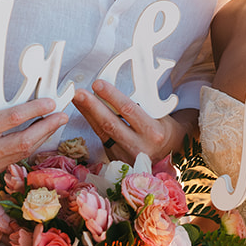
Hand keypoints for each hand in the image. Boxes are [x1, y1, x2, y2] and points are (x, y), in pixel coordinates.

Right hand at [0, 98, 69, 177]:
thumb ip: (3, 106)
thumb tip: (35, 99)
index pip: (14, 118)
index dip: (37, 109)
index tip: (51, 102)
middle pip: (25, 141)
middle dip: (48, 127)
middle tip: (62, 115)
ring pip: (23, 152)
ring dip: (42, 137)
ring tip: (55, 123)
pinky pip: (15, 159)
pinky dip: (30, 147)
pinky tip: (39, 136)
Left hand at [73, 80, 191, 162]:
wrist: (168, 152)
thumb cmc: (161, 127)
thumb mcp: (157, 114)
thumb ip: (136, 106)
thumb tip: (111, 90)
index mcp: (153, 131)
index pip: (128, 110)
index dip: (111, 96)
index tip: (98, 84)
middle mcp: (139, 146)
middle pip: (110, 124)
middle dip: (92, 106)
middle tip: (79, 93)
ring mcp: (126, 156)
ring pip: (102, 132)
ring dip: (87, 113)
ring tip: (77, 99)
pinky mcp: (117, 161)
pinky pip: (101, 138)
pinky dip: (92, 123)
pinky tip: (84, 112)